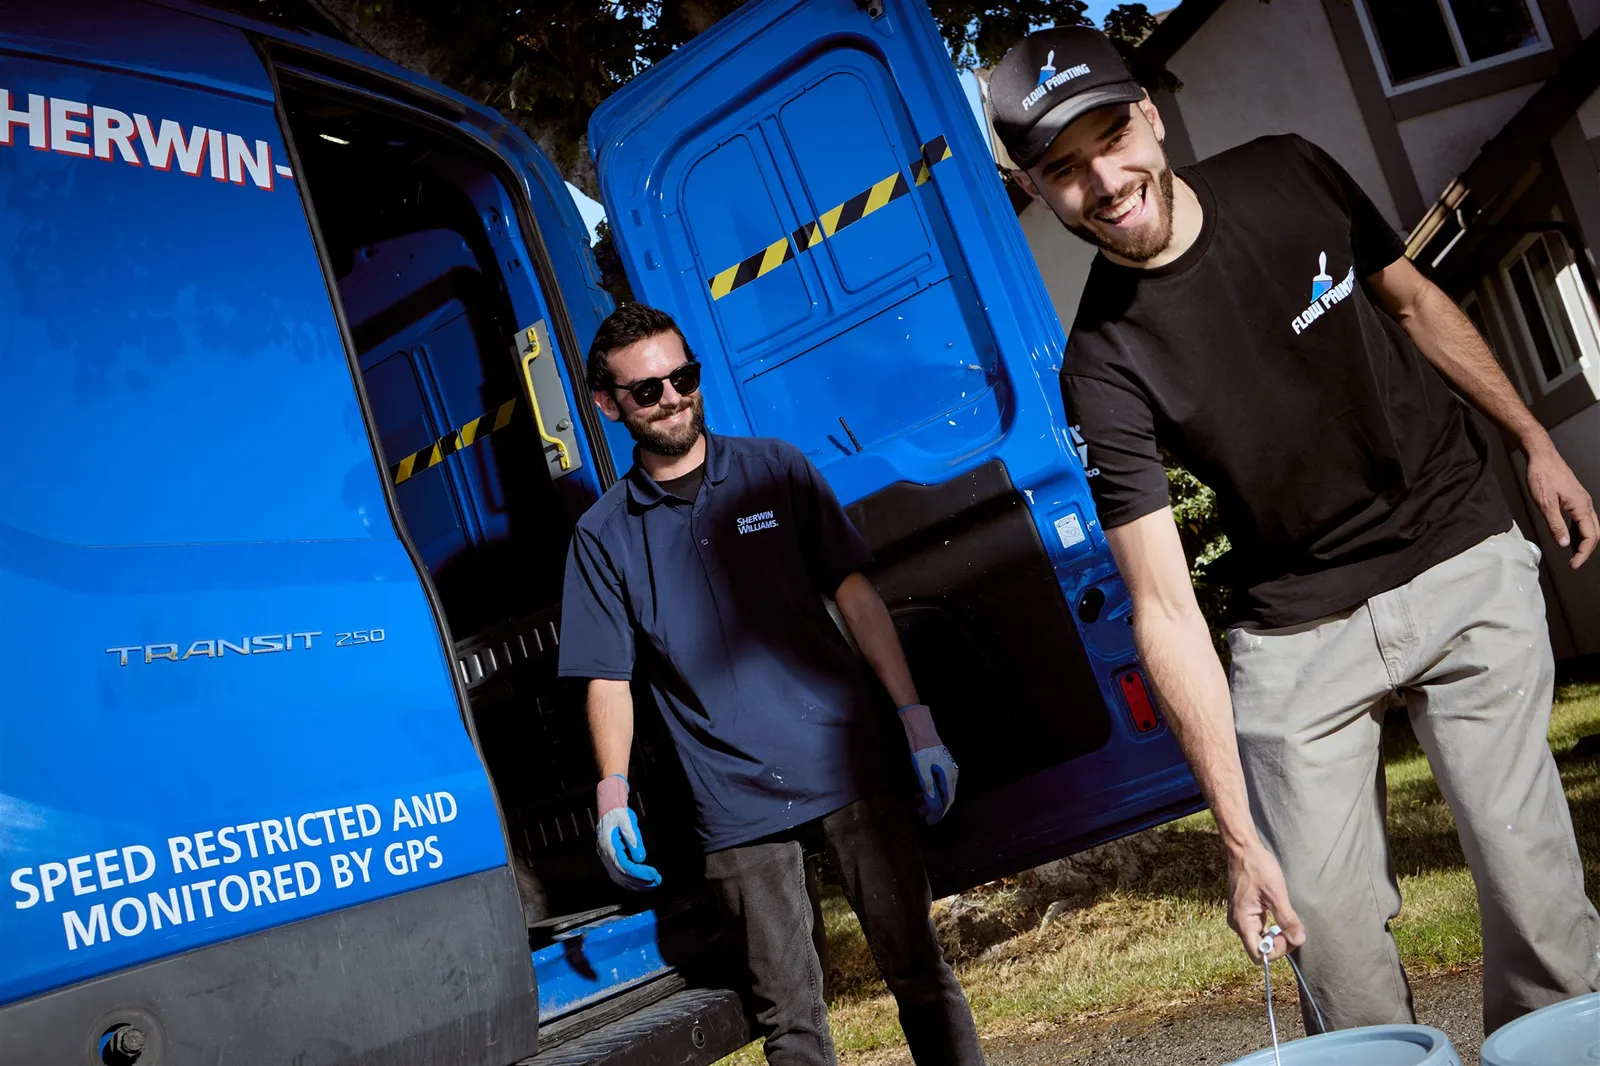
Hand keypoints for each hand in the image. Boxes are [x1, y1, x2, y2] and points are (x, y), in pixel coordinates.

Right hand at [594, 775, 660, 890]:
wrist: (608, 805)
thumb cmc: (619, 813)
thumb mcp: (628, 822)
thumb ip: (634, 840)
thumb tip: (640, 859)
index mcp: (608, 845)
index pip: (624, 866)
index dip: (639, 873)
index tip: (653, 874)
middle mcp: (605, 854)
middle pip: (621, 875)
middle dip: (640, 881)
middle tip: (657, 881)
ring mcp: (605, 857)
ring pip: (619, 877)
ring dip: (636, 883)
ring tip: (653, 884)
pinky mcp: (609, 858)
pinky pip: (619, 874)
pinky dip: (631, 880)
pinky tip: (642, 881)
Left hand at [898, 704, 958, 823]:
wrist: (922, 729)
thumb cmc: (921, 748)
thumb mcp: (922, 769)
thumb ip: (928, 787)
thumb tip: (932, 806)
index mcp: (949, 775)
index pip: (947, 800)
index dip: (939, 812)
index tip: (930, 821)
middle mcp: (952, 774)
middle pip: (946, 797)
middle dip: (934, 808)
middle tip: (922, 816)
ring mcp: (947, 770)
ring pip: (941, 791)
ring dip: (931, 800)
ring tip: (919, 807)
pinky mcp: (941, 767)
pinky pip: (938, 784)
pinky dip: (930, 791)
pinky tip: (920, 794)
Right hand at [1227, 840, 1303, 962]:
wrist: (1243, 849)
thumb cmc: (1258, 868)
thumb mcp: (1276, 893)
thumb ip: (1287, 919)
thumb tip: (1299, 940)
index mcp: (1243, 922)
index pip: (1259, 955)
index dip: (1277, 951)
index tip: (1289, 934)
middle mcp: (1238, 924)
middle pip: (1259, 949)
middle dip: (1278, 943)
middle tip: (1292, 927)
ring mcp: (1240, 918)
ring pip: (1259, 939)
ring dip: (1275, 935)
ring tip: (1285, 917)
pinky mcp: (1244, 912)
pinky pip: (1258, 929)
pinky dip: (1271, 927)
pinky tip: (1277, 912)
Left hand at [1525, 442, 1595, 568]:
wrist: (1542, 455)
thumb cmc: (1542, 475)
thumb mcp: (1545, 503)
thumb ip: (1555, 524)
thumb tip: (1564, 543)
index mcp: (1581, 506)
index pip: (1590, 536)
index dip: (1583, 553)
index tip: (1573, 565)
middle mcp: (1586, 503)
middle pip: (1595, 532)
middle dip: (1586, 549)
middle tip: (1574, 562)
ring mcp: (1582, 500)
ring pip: (1590, 525)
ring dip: (1584, 540)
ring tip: (1573, 552)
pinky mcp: (1576, 497)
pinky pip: (1583, 518)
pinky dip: (1580, 530)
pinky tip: (1570, 535)